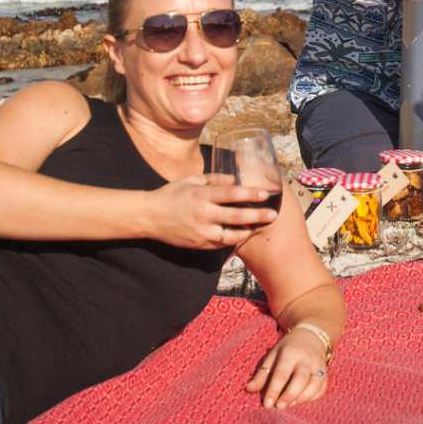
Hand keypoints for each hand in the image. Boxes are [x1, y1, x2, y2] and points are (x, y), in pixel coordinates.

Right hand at [141, 174, 279, 249]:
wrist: (149, 217)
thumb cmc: (171, 194)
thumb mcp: (192, 180)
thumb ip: (215, 179)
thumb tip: (235, 179)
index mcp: (202, 195)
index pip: (231, 194)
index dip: (250, 194)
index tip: (266, 193)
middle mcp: (203, 214)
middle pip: (236, 217)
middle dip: (257, 216)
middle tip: (273, 215)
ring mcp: (201, 232)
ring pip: (231, 235)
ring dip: (248, 231)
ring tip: (259, 227)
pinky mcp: (199, 244)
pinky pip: (221, 243)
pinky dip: (233, 240)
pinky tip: (242, 234)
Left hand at [246, 328, 331, 408]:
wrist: (311, 336)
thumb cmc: (287, 349)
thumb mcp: (272, 356)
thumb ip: (262, 374)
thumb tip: (248, 389)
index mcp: (290, 353)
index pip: (282, 373)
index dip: (274, 390)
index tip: (267, 404)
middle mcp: (306, 359)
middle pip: (300, 379)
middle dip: (289, 395)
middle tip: (279, 407)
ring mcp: (319, 366)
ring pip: (315, 385)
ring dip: (302, 398)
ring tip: (290, 405)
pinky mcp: (326, 373)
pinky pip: (322, 388)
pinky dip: (313, 397)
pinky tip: (301, 401)